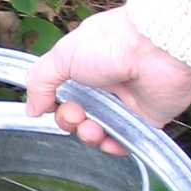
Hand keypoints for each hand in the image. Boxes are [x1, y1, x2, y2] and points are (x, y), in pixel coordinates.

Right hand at [25, 6, 190, 155]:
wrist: (158, 50)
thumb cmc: (111, 44)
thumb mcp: (62, 56)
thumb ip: (40, 82)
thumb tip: (32, 110)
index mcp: (83, 66)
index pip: (60, 93)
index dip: (53, 104)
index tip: (53, 104)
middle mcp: (103, 85)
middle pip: (76, 115)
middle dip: (69, 120)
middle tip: (77, 113)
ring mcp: (124, 103)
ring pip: (97, 130)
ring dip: (88, 135)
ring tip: (93, 129)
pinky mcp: (145, 119)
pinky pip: (125, 141)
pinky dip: (114, 146)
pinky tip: (109, 140)